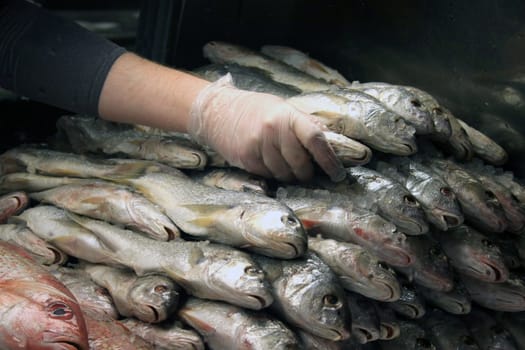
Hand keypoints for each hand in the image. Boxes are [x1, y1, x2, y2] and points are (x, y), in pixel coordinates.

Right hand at [188, 74, 345, 181]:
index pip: (315, 138)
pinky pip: (268, 175)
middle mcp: (273, 130)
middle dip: (308, 174)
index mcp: (287, 115)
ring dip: (291, 177)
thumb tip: (330, 140)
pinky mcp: (247, 159)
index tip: (337, 173)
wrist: (218, 111)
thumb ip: (305, 124)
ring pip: (284, 174)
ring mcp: (258, 146)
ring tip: (289, 169)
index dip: (329, 159)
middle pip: (300, 163)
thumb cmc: (256, 109)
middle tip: (309, 174)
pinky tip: (272, 165)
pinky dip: (274, 175)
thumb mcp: (283, 108)